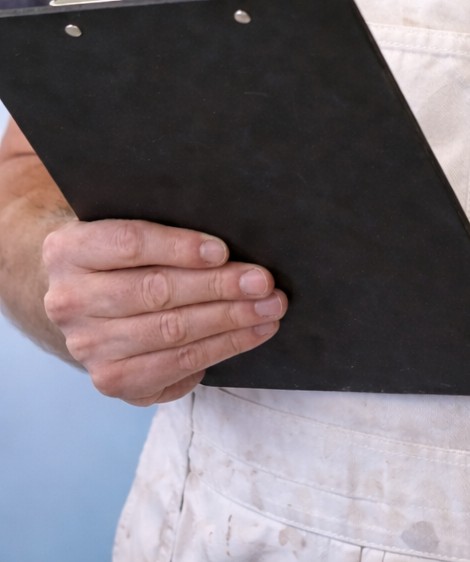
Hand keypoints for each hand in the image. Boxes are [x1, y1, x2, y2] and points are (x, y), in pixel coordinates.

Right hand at [41, 218, 287, 405]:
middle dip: (219, 287)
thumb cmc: (122, 252)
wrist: (88, 295)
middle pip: (156, 293)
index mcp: (68, 250)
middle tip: (264, 282)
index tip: (223, 251)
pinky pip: (175, 368)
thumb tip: (227, 241)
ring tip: (269, 309)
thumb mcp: (128, 223)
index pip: (129, 244)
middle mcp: (69, 302)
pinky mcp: (111, 380)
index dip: (179, 247)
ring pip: (170, 333)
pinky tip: (250, 334)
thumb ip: (163, 223)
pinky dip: (220, 350)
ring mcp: (87, 347)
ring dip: (229, 321)